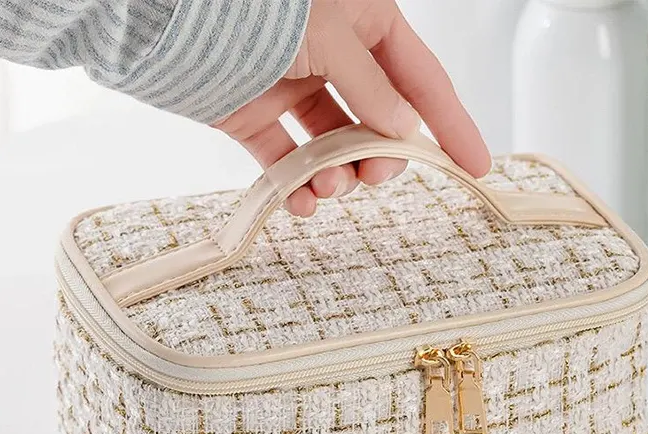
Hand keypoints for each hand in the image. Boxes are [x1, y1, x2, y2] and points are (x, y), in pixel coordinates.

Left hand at [213, 0, 490, 215]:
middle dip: (380, 158)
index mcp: (367, 22)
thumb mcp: (332, 38)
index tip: (475, 166)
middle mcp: (334, 56)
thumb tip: (403, 130)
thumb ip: (371, 89)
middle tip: (374, 178)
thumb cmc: (260, 5)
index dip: (452, 125)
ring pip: (334, 147)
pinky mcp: (256, 115)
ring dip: (338, 176)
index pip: (424, 81)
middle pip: (379, 122)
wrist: (173, 13)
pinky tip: (303, 201)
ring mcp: (295, 86)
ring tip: (329, 187)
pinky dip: (297, 186)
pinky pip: (287, 160)